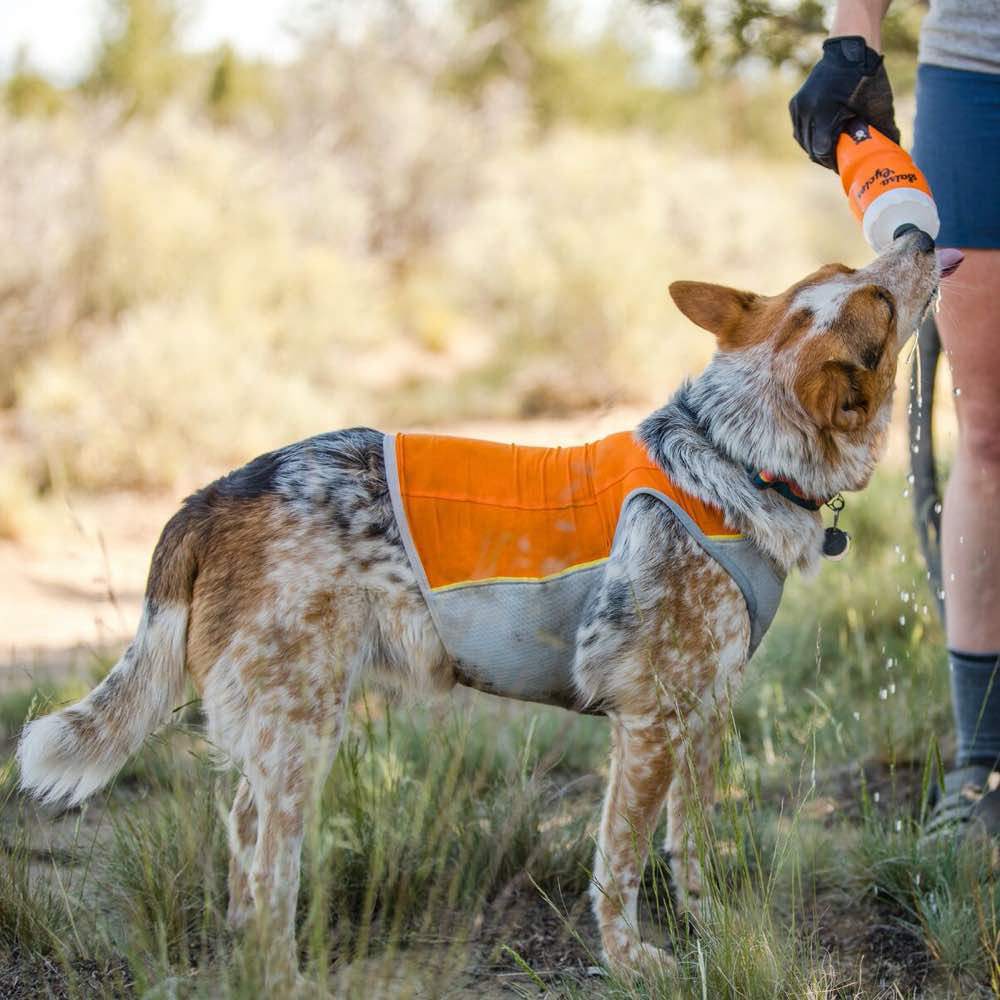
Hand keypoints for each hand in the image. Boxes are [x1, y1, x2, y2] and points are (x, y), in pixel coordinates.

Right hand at [789, 36, 899, 171]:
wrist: (850, 47)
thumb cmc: (867, 76)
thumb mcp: (877, 104)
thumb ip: (883, 129)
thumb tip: (895, 151)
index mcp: (824, 110)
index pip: (821, 150)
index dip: (832, 162)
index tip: (844, 165)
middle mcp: (807, 109)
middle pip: (811, 149)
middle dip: (825, 157)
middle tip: (839, 161)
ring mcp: (798, 106)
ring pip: (803, 141)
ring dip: (815, 148)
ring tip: (831, 150)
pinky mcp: (795, 104)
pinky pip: (799, 130)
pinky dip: (809, 137)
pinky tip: (822, 138)